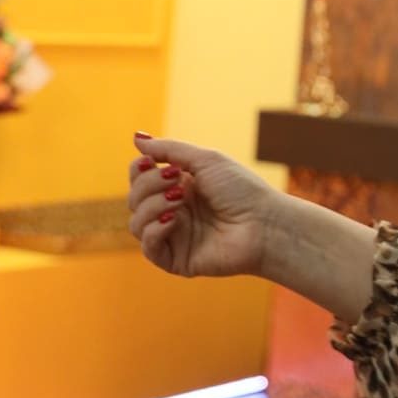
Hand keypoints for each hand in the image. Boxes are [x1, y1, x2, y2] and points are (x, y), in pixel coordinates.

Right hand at [127, 133, 282, 280]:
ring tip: (180, 200)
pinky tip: (173, 220)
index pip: (140, 178)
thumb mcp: (205, 160)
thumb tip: (137, 137)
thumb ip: (169, 149)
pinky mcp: (176, 259)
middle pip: (134, 198)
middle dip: (148, 185)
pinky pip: (148, 248)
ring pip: (136, 223)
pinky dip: (154, 230)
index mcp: (179, 187)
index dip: (138, 169)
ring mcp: (174, 236)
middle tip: (176, 180)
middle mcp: (174, 211)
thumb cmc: (241, 189)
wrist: (263, 223)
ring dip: (152, 205)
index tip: (149, 162)